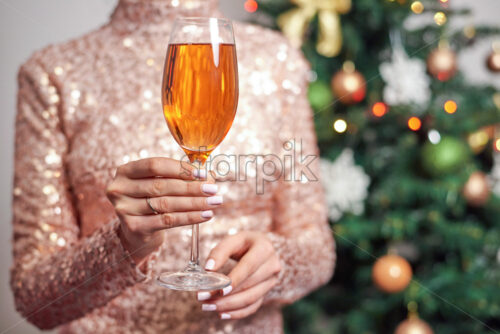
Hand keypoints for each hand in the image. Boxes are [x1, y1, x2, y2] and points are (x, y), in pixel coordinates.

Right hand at [106, 157, 221, 264]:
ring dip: (194, 203)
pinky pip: (167, 221)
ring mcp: (124, 209)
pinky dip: (190, 217)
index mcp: (125, 171)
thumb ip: (179, 175)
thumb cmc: (152, 199)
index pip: (154, 165)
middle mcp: (120, 188)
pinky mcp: (133, 227)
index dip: (180, 168)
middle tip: (213, 189)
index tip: (203, 173)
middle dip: (192, 187)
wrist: (139, 230)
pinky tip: (206, 215)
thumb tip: (208, 174)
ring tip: (214, 202)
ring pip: (166, 204)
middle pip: (162, 185)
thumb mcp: (159, 182)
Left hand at [196, 231, 280, 319]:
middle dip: (225, 295)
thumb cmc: (244, 243)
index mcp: (264, 248)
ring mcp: (271, 281)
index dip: (234, 279)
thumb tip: (208, 268)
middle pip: (249, 285)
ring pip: (251, 298)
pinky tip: (222, 313)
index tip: (218, 290)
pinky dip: (237, 313)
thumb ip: (220, 252)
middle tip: (203, 298)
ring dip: (228, 305)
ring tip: (208, 306)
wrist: (262, 248)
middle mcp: (272, 266)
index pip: (249, 266)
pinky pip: (253, 307)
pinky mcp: (267, 292)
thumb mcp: (233, 240)